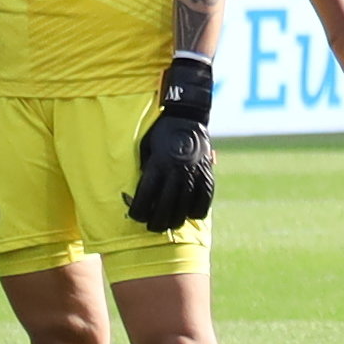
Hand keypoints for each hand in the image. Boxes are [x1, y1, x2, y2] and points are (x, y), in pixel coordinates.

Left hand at [125, 51, 216, 233]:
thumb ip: (144, 171)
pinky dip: (196, 210)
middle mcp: (177, 170)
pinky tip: (188, 213)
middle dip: (155, 222)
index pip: (145, 198)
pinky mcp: (207, 174)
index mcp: (157, 164)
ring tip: (168, 224)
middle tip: (151, 226)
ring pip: (184, 208)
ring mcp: (194, 173)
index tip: (136, 217)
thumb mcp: (144, 148)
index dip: (138, 212)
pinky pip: (204, 201)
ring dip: (175, 220)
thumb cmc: (158, 133)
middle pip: (165, 208)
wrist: (186, 116)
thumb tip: (137, 195)